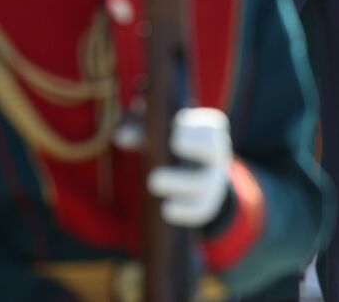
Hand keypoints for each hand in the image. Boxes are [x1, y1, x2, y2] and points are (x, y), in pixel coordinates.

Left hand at [146, 108, 231, 227]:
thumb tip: (121, 136)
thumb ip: (142, 131)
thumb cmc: (172, 146)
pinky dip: (186, 211)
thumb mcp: (159, 134)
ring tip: (154, 180)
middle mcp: (217, 156)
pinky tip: (166, 210)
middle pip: (213, 151)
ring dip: (180, 183)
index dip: (196, 128)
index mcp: (209, 134)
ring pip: (203, 183)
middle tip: (174, 143)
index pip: (211, 128)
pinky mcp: (206, 203)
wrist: (196, 173)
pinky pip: (202, 209)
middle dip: (195, 147)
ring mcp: (213, 180)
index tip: (176, 127)